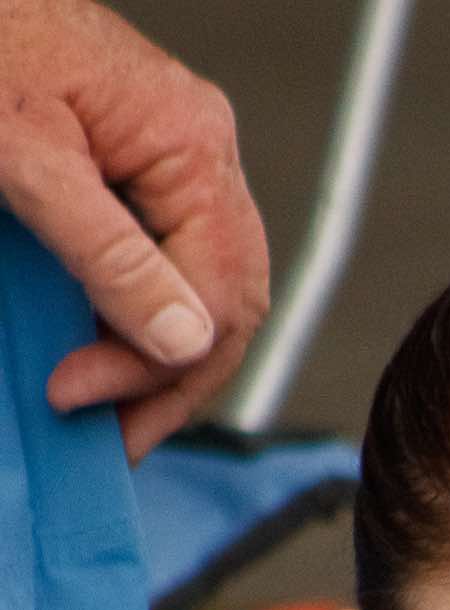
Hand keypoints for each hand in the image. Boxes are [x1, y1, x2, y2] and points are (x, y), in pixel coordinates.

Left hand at [0, 0, 268, 459]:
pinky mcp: (149, 164)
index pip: (215, 295)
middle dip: (175, 382)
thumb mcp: (29, 160)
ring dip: (167, 359)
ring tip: (115, 407)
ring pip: (213, 291)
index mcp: (192, 144)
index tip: (78, 398)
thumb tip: (183, 342)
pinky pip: (178, 260)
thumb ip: (110, 255)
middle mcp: (203, 151)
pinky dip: (150, 316)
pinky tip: (113, 346)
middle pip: (232, 303)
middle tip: (118, 437)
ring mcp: (183, 157)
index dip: (152, 366)